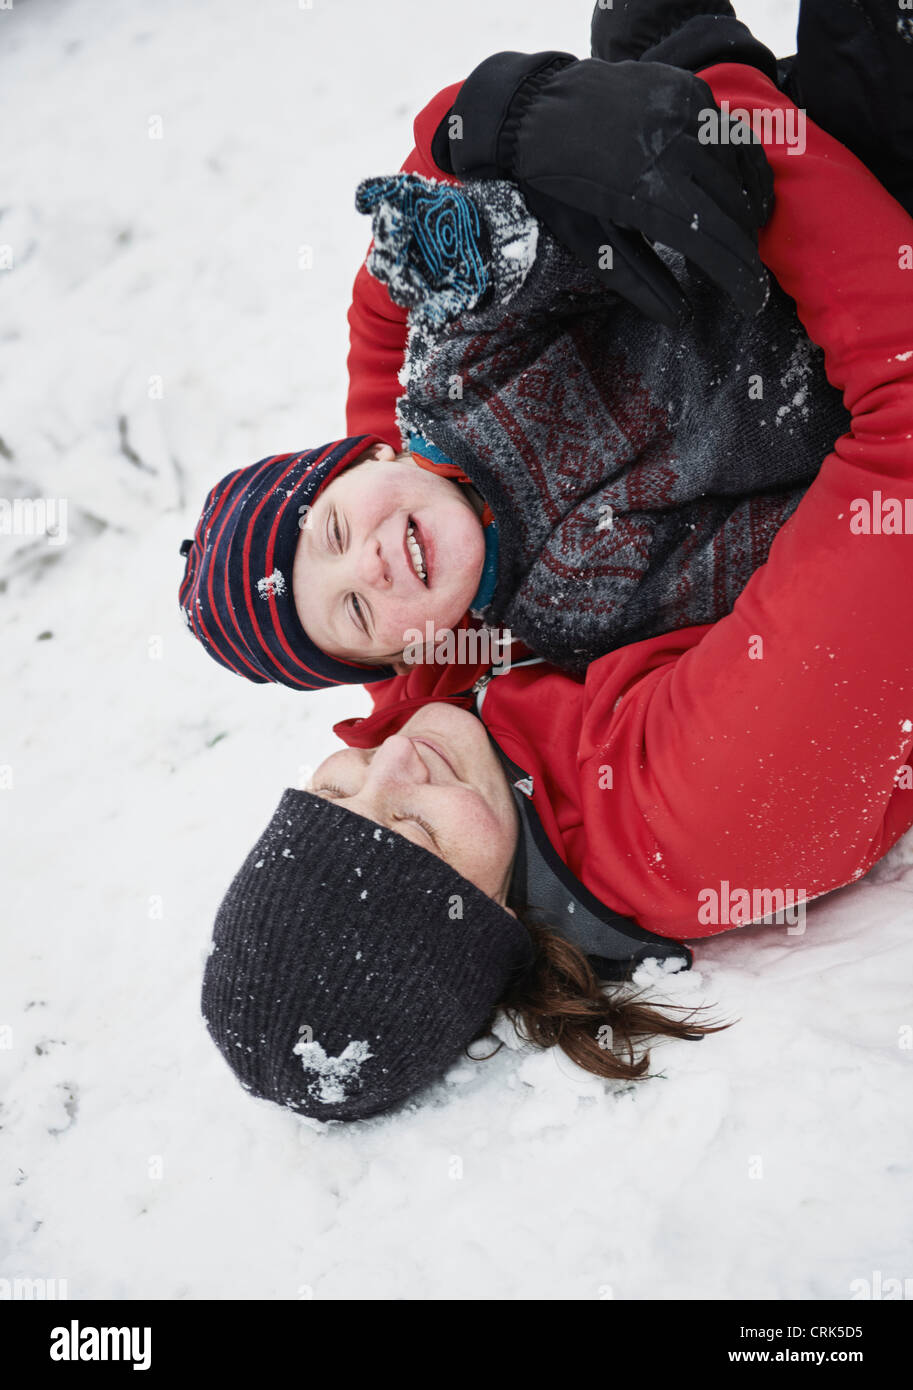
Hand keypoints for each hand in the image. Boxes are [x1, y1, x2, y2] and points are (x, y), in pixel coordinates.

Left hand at [445, 52, 773, 326]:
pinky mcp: (689, 89)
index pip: (711, 243)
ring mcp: (683, 112)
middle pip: (730, 210)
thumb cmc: (557, 186)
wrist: (534, 109)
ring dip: (747, 210)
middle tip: (748, 278)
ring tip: (748, 239)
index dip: (738, 277)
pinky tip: (743, 191)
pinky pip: (731, 134)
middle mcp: (672, 148)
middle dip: (745, 250)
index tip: (751, 304)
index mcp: (644, 193)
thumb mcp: (590, 241)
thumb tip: (679, 318)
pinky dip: (743, 166)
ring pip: (736, 171)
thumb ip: (637, 280)